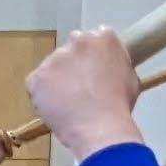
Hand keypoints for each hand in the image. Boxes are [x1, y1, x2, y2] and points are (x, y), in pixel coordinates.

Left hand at [25, 27, 145, 162]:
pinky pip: (36, 83)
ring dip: (57, 80)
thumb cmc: (120, 106)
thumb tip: (107, 66)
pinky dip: (42, 95)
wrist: (101, 128)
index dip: (92, 58)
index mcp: (103, 37)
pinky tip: (55, 108)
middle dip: (73, 65)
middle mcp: (78, 40)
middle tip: (80, 88)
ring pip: (53, 66)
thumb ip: (115, 62)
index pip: (94, 39)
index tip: (93, 73)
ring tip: (68, 103)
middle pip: (71, 49)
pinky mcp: (37, 76)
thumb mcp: (129, 76)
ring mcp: (55, 57)